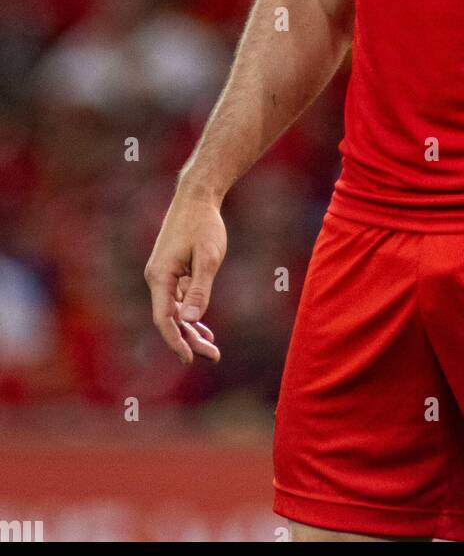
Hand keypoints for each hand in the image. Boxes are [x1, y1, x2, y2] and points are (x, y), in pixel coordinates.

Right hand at [145, 187, 226, 364]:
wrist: (197, 197)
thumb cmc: (203, 224)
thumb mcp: (208, 257)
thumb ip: (200, 289)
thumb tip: (191, 321)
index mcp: (160, 277)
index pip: (164, 319)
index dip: (176, 341)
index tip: (190, 359)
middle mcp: (157, 278)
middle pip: (170, 319)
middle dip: (189, 340)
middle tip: (214, 356)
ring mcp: (164, 275)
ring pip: (175, 311)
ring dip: (191, 330)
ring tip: (212, 349)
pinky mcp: (173, 271)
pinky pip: (179, 300)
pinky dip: (191, 314)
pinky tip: (204, 328)